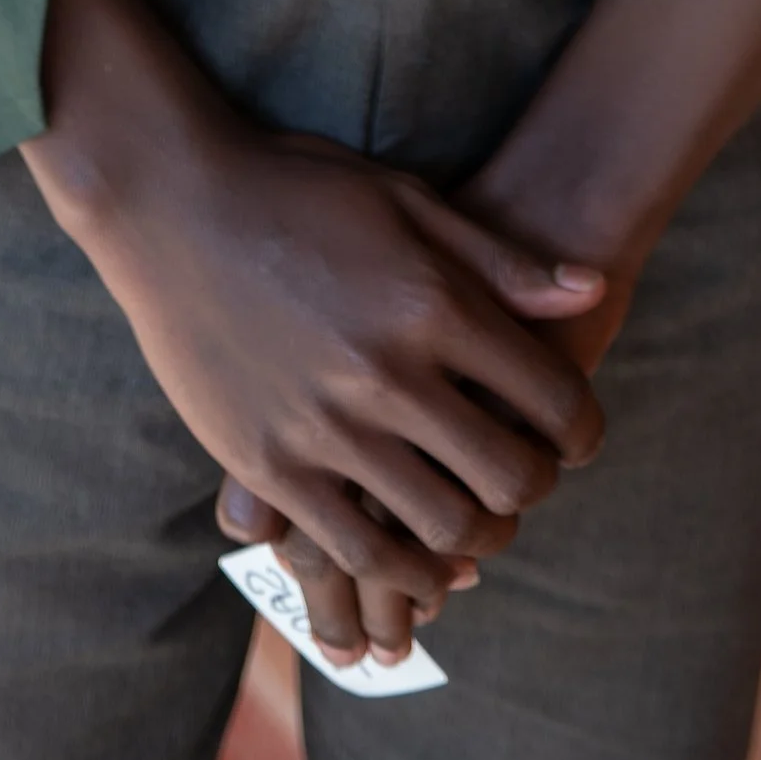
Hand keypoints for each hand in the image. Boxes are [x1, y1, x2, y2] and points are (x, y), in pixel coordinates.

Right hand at [217, 170, 633, 665]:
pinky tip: (414, 558)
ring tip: (476, 517)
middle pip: (509, 477)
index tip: (577, 438)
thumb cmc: (298, 190)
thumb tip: (589, 290)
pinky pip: (357, 548)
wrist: (171, 205)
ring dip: (478, 535)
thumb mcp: (407, 200)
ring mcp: (326, 426)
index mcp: (431, 303)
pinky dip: (401, 569)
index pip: (552, 400)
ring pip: (442, 527)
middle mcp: (387, 373)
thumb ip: (500, 259)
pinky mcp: (272, 465)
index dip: (584, 431)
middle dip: (537, 486)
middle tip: (527, 476)